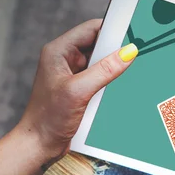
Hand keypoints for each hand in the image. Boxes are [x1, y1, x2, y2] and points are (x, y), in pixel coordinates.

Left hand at [18, 19, 137, 160]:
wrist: (40, 144)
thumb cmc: (49, 118)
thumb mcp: (79, 91)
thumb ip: (105, 70)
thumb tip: (128, 53)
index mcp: (58, 52)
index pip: (91, 29)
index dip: (112, 29)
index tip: (133, 34)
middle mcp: (65, 60)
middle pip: (98, 46)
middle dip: (116, 51)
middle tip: (135, 56)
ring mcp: (72, 76)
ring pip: (101, 64)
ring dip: (113, 70)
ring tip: (126, 75)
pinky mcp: (79, 90)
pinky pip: (100, 79)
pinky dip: (110, 83)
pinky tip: (117, 90)